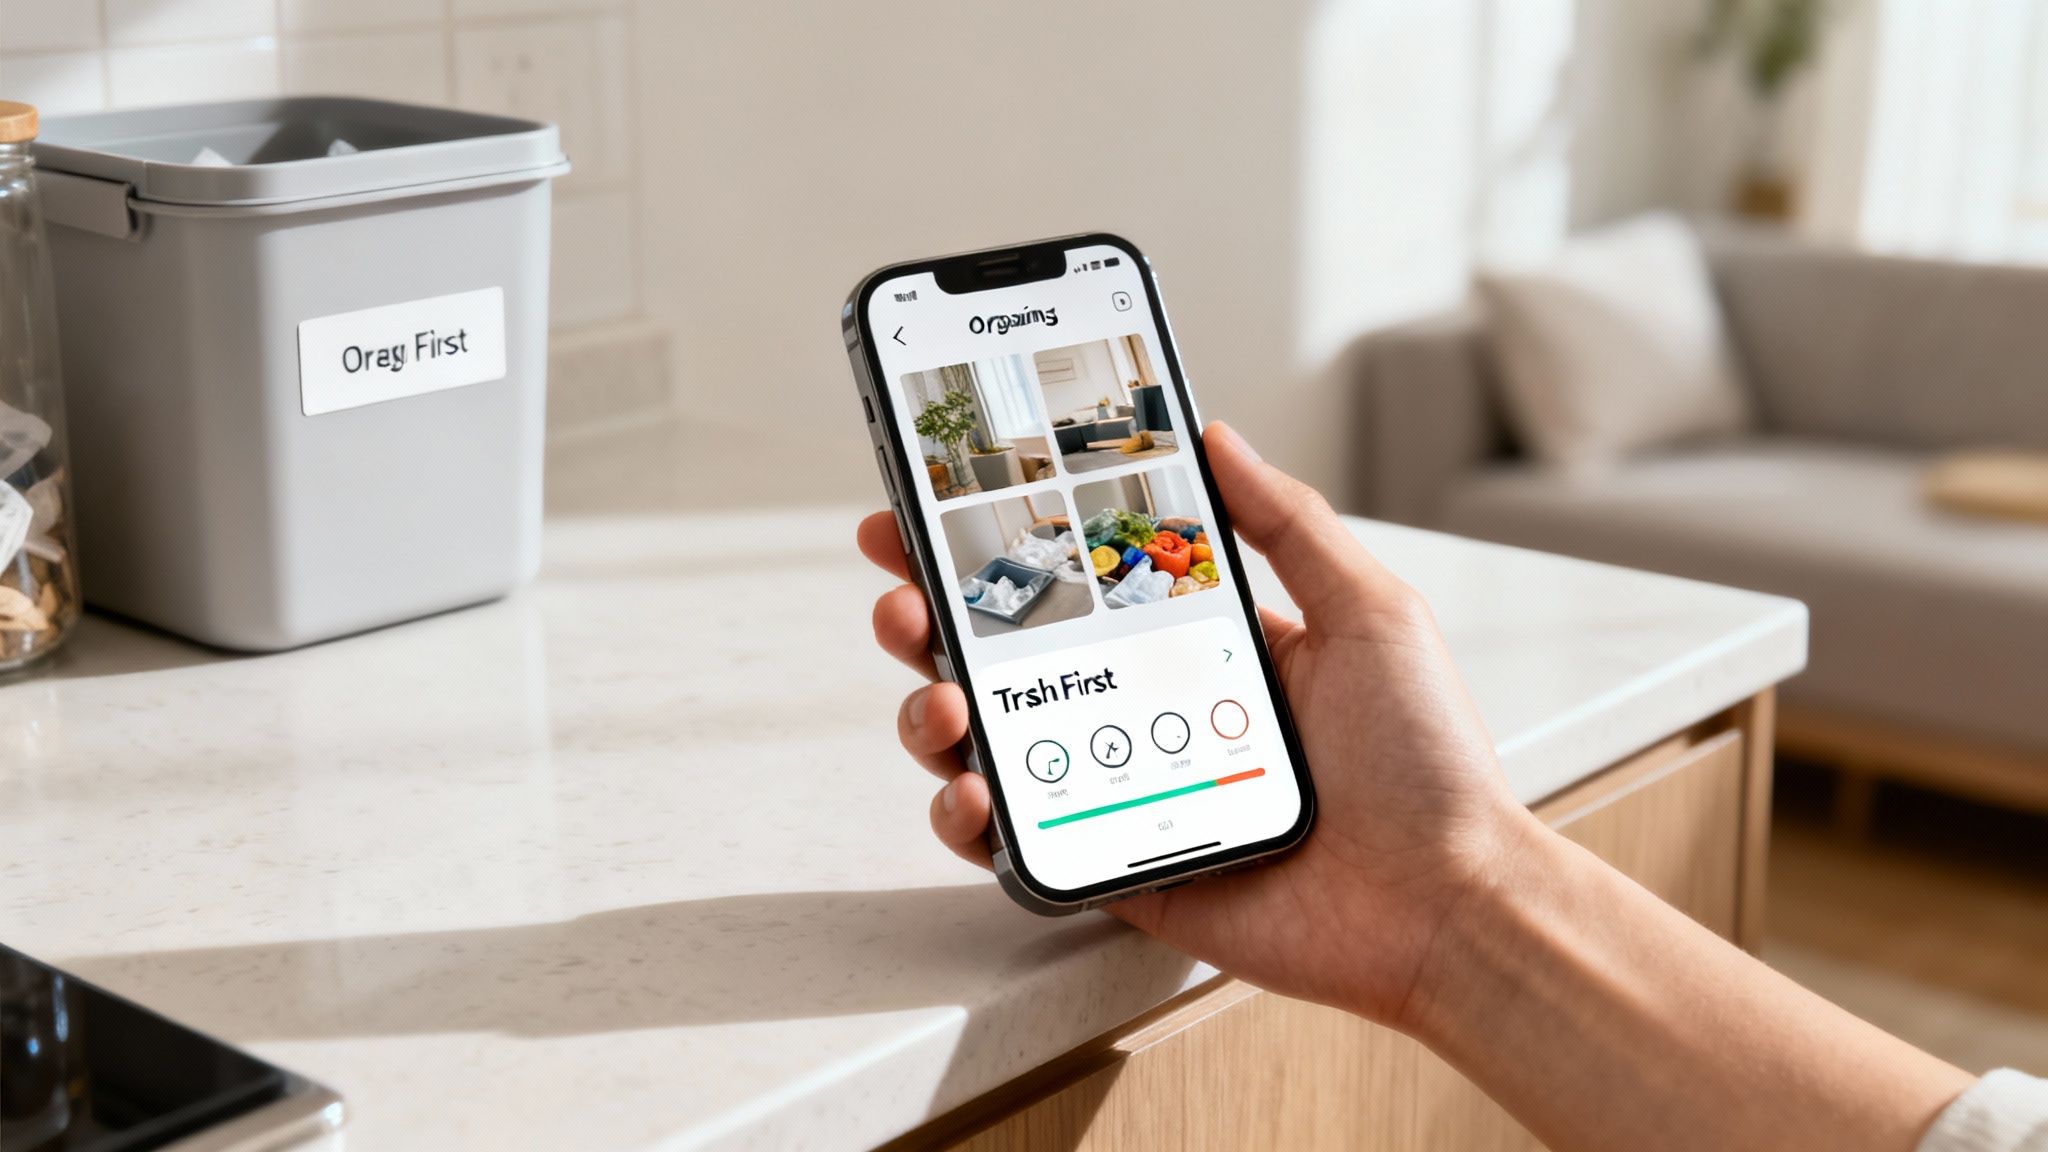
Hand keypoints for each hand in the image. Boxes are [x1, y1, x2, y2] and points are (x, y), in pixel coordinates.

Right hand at [856, 421, 1536, 1026]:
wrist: (1445, 902)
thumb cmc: (1425, 764)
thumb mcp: (1367, 611)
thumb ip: (1286, 522)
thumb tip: (1218, 435)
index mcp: (1204, 648)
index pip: (1079, 583)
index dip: (1003, 548)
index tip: (935, 509)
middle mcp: (1153, 714)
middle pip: (1012, 659)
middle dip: (936, 619)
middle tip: (902, 594)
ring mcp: (1126, 793)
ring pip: (996, 746)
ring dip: (937, 714)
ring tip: (938, 697)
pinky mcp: (1117, 870)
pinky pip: (1020, 845)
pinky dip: (973, 820)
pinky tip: (971, 793)